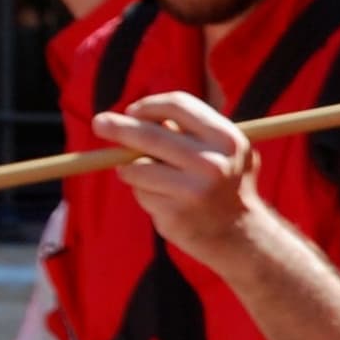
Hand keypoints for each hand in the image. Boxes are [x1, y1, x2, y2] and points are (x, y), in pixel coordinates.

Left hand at [97, 90, 265, 260]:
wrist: (240, 235)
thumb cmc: (223, 182)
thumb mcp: (221, 149)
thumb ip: (185, 130)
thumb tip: (132, 116)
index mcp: (227, 139)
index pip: (178, 105)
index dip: (150, 105)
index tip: (132, 111)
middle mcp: (213, 164)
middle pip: (149, 135)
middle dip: (118, 127)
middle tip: (99, 123)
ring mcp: (193, 191)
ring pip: (137, 167)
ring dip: (131, 168)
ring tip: (151, 177)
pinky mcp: (175, 214)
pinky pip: (140, 192)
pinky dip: (143, 191)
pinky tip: (165, 200)